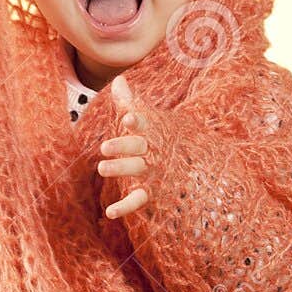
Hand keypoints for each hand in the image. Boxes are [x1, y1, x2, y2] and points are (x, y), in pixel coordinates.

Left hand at [98, 73, 149, 218]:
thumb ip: (129, 102)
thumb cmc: (161, 138)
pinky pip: (137, 199)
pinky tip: (110, 212)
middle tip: (104, 148)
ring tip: (101, 168)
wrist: (190, 164)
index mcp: (151, 133)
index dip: (137, 120)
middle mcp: (152, 152)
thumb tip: (118, 80)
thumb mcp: (148, 119)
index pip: (144, 124)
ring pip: (136, 170)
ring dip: (121, 169)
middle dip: (122, 147)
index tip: (128, 118)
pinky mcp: (149, 190)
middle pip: (137, 148)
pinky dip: (124, 207)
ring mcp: (152, 172)